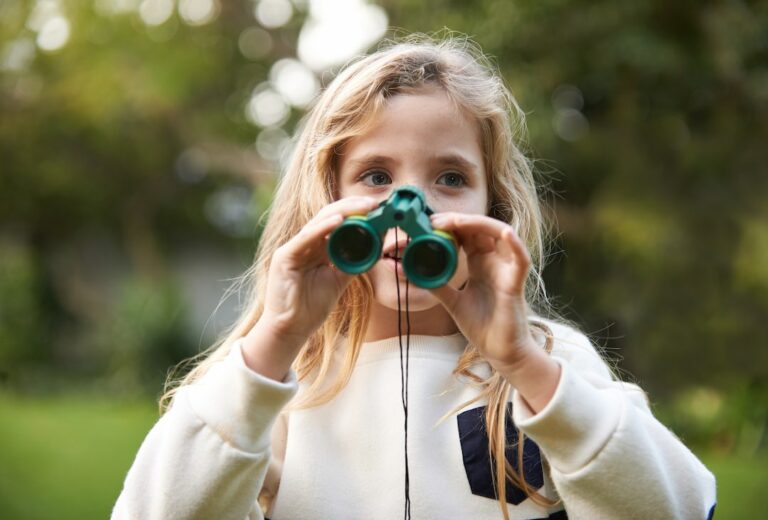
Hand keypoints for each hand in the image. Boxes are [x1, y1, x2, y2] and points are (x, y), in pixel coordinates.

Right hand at [261, 196, 380, 342]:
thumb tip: (374, 248)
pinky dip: (321, 228)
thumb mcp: (339, 280)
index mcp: (316, 247)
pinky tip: (337, 222)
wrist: (291, 329)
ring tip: (361, 208)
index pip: (337, 222)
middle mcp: (304, 244)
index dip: (356, 214)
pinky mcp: (284, 257)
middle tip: (373, 204)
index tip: (378, 210)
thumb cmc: (311, 306)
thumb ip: (352, 262)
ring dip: (341, 213)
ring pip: (317, 223)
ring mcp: (293, 248)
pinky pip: (304, 238)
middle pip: (328, 217)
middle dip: (352, 208)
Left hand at [428, 212, 547, 373]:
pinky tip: (506, 233)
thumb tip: (413, 270)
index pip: (467, 234)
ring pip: (501, 235)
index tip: (429, 223)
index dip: (450, 225)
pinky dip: (516, 244)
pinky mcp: (516, 283)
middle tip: (436, 220)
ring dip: (480, 224)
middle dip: (459, 220)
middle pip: (481, 229)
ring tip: (457, 221)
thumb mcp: (452, 302)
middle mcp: (494, 262)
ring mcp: (506, 270)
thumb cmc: (482, 326)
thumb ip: (437, 285)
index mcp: (480, 263)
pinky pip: (521, 259)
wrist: (499, 352)